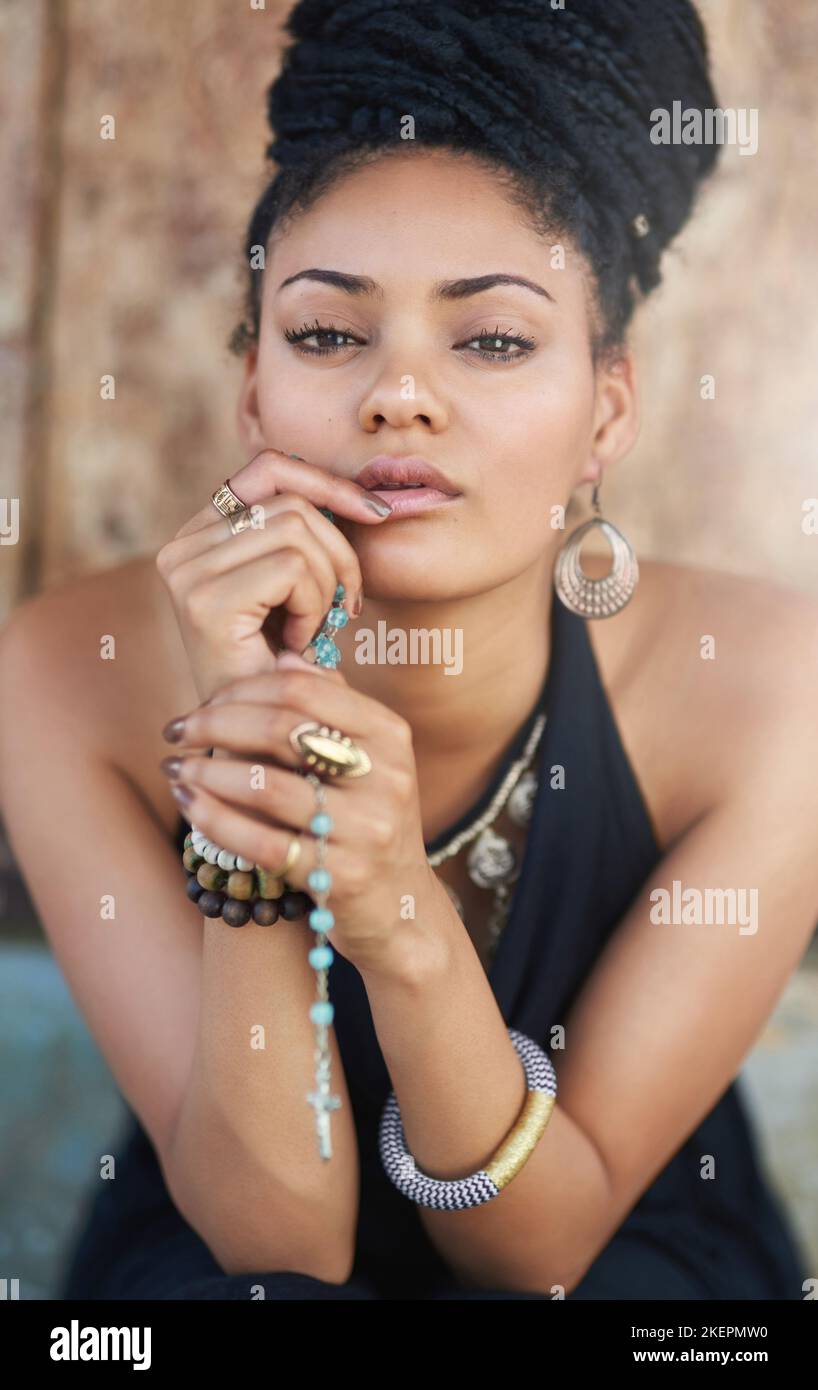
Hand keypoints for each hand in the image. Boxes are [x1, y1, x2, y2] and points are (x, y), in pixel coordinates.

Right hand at [155, 448, 392, 703]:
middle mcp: (181, 547)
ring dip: (327, 586)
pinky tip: (300, 644)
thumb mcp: (297, 589)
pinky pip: (294, 567)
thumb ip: (308, 534)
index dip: (327, 482)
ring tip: (312, 631)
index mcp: (198, 535)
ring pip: (299, 531)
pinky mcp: (204, 600)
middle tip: (347, 607)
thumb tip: (369, 496)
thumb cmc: (285, 667)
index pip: (269, 469)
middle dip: (340, 553)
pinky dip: (316, 608)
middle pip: (293, 502)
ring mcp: (185, 572)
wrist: (261, 743)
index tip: (378, 513)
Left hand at [161, 655, 446, 976]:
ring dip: (205, 772)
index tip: (204, 701)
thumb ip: (332, 706)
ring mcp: (365, 829)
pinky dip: (214, 820)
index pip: (304, 688)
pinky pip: (259, 842)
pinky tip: (189, 805)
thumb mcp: (369, 758)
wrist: (399, 907)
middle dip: (214, 724)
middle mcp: (385, 777)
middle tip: (176, 731)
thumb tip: (283, 658)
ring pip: (264, 786)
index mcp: (390, 735)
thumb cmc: (368, 820)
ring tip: (175, 769)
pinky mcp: (338, 876)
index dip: (242, 689)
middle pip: (282, 728)